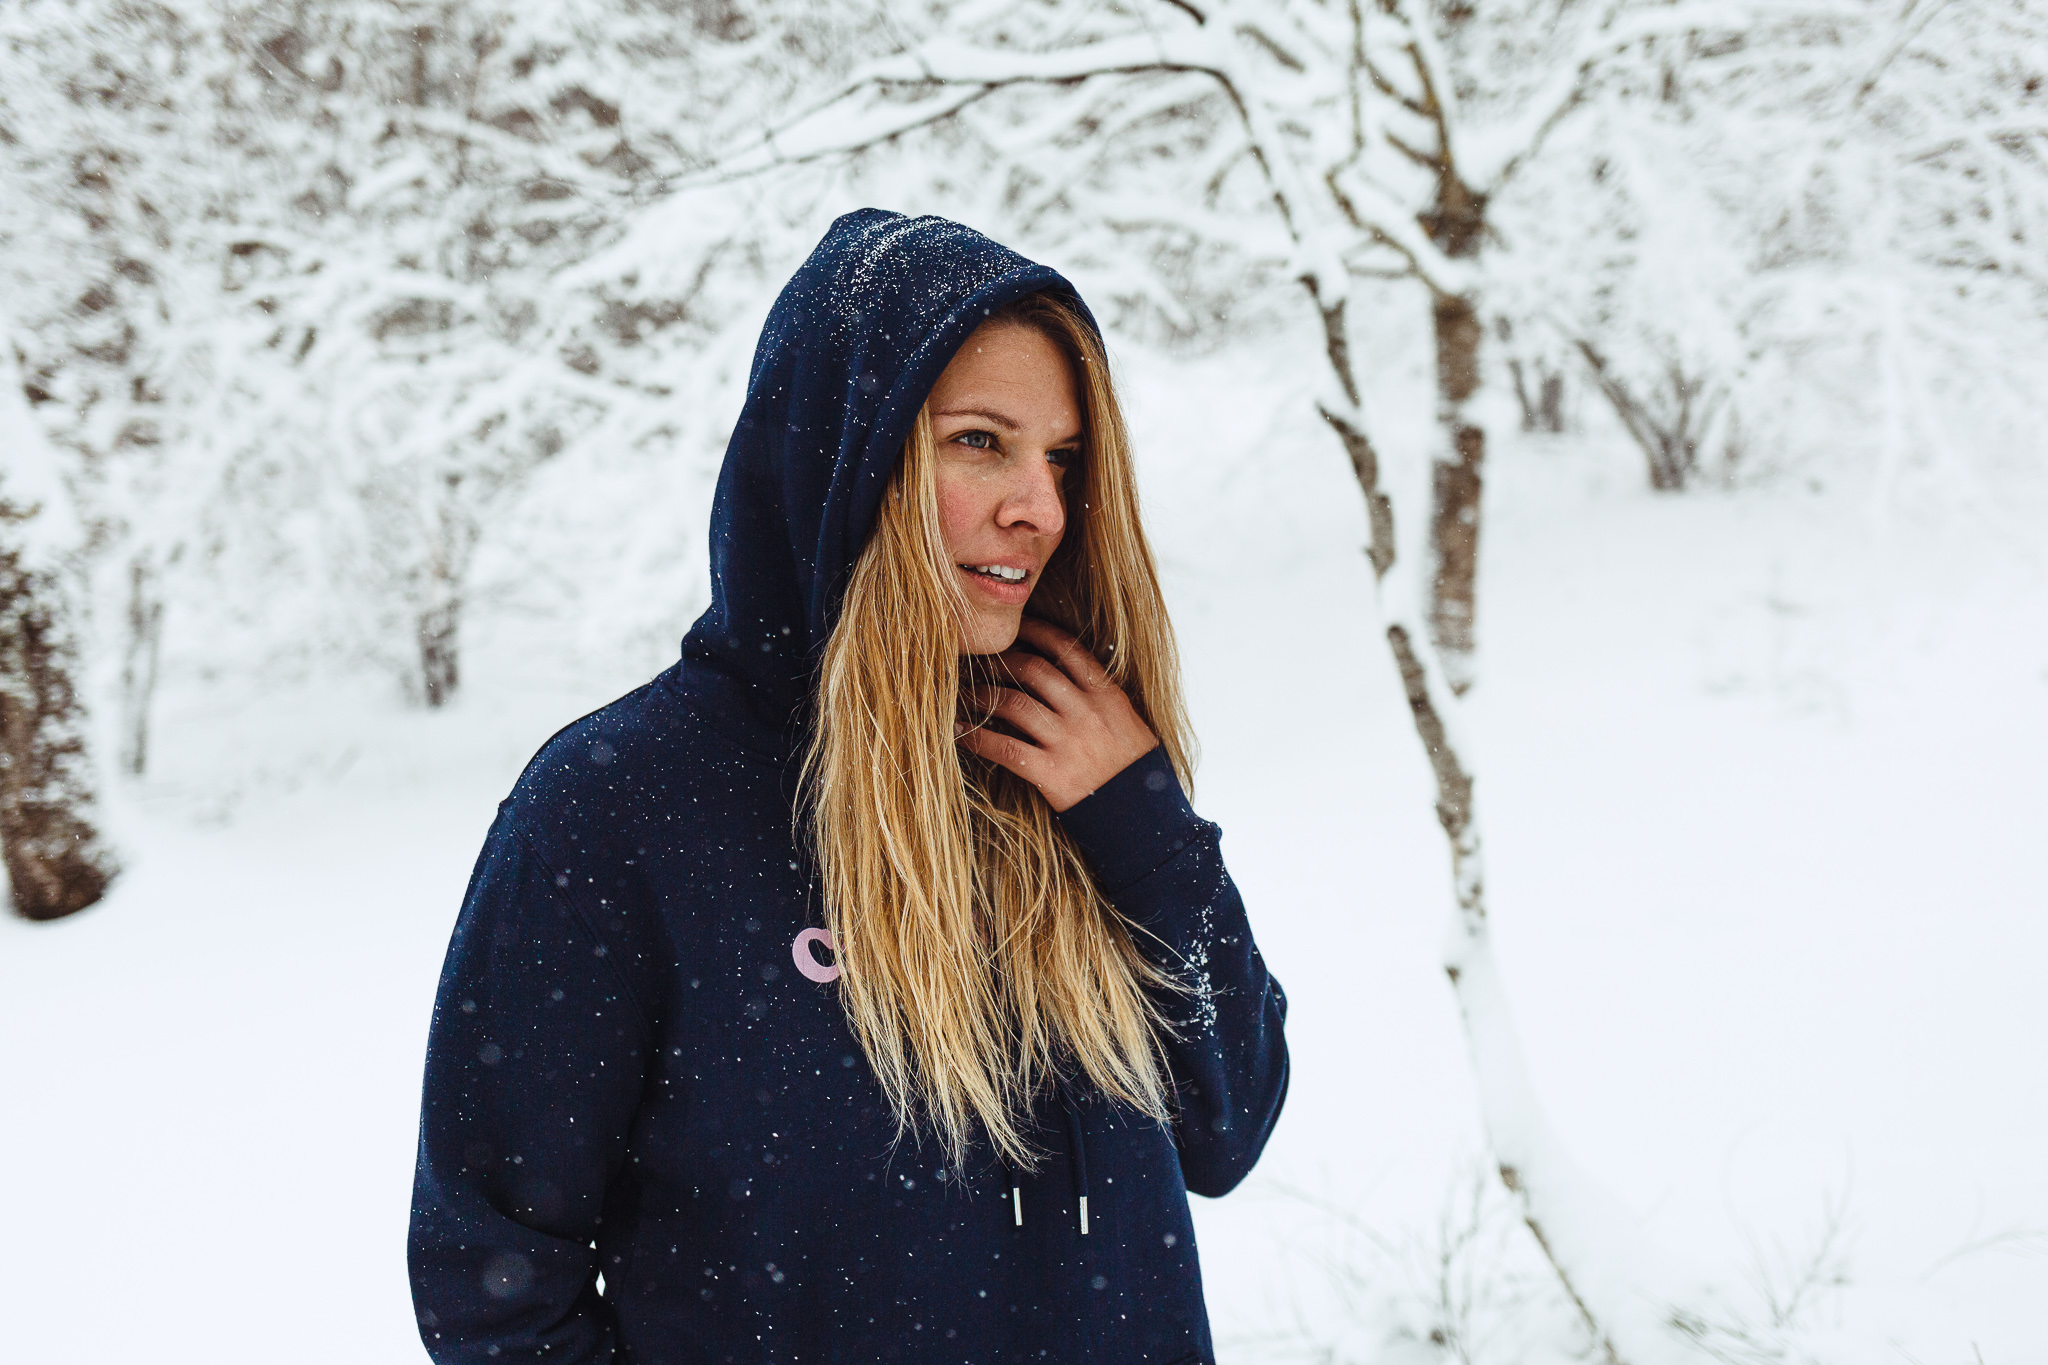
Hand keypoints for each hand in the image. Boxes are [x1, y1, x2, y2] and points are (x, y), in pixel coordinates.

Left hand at [956, 618, 1158, 812]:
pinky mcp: (1051, 773)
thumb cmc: (1138, 770)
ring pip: (1013, 703)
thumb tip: (1073, 672)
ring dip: (983, 695)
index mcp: (1107, 695)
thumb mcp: (1130, 723)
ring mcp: (1067, 742)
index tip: (1017, 627)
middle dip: (1001, 661)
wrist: (1144, 816)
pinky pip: (1005, 748)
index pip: (1066, 648)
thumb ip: (1102, 697)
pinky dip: (977, 738)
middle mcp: (1085, 712)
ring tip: (967, 694)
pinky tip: (960, 734)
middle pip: (1033, 669)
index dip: (1036, 632)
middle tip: (982, 662)